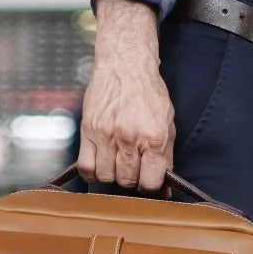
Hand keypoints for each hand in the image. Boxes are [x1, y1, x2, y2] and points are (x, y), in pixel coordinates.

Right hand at [76, 0, 174, 191]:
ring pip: (106, 177)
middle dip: (132, 180)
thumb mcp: (167, 124)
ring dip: (112, 175)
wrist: (125, 65)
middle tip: (133, 168)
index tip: (148, 181)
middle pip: (127, 181)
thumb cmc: (148, 94)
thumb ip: (166, 157)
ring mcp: (107, 135)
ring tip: (117, 163)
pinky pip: (85, 167)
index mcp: (154, 138)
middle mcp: (130, 138)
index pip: (150, 182)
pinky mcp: (88, 131)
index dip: (150, 186)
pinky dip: (92, 172)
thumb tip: (163, 188)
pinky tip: (100, 164)